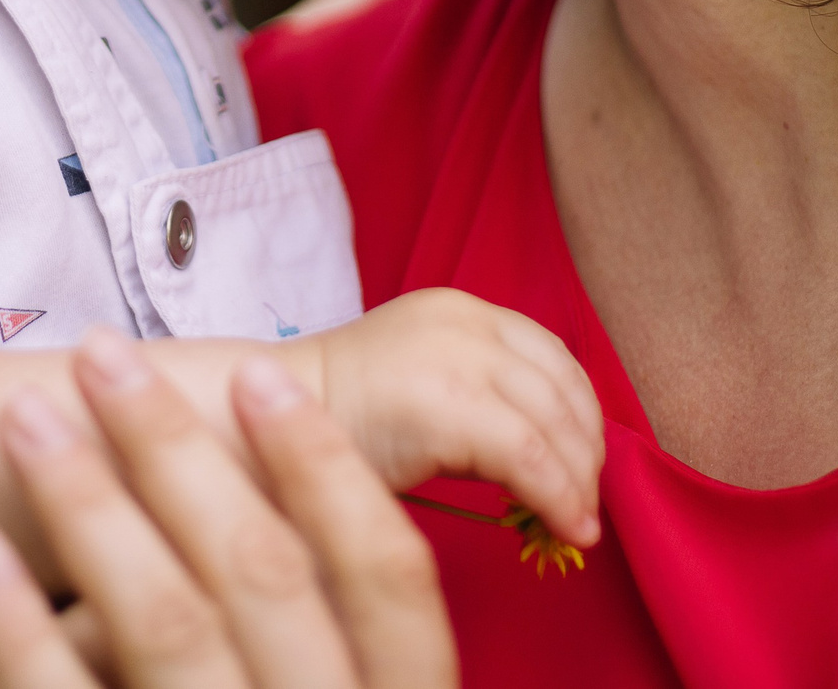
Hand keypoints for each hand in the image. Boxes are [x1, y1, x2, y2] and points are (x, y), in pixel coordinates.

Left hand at [0, 333, 459, 688]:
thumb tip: (299, 480)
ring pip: (169, 625)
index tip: (257, 379)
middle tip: (105, 357)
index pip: (388, 581)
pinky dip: (16, 624)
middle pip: (265, 577)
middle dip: (180, 450)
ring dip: (90, 506)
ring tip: (25, 421)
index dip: (326, 470)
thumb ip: (331, 641)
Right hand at [312, 287, 604, 549]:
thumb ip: (481, 397)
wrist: (251, 422)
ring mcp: (455, 356)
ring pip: (556, 424)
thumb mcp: (421, 383)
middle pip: (563, 389)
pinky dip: (558, 497)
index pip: (553, 357)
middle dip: (586, 452)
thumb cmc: (332, 423)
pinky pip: (530, 457)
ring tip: (576, 524)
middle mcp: (465, 321)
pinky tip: (563, 528)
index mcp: (459, 310)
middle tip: (584, 504)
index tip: (584, 466)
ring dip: (578, 482)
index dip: (582, 416)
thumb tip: (553, 459)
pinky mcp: (446, 403)